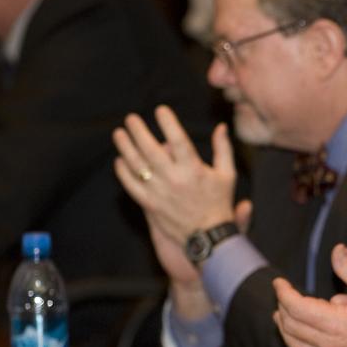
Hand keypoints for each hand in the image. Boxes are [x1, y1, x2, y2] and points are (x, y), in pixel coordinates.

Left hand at [112, 105, 236, 246]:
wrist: (209, 236)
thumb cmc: (219, 203)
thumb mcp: (227, 174)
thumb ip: (223, 148)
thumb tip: (221, 127)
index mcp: (193, 169)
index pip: (178, 140)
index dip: (168, 123)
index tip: (160, 110)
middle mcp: (174, 179)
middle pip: (150, 150)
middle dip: (138, 131)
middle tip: (131, 119)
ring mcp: (160, 192)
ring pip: (137, 166)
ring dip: (125, 148)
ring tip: (119, 134)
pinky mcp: (151, 204)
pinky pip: (132, 186)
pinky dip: (123, 173)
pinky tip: (120, 161)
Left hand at [272, 245, 346, 346]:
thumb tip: (336, 250)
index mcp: (338, 323)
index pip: (296, 306)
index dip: (283, 292)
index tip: (279, 283)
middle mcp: (330, 346)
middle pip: (291, 326)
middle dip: (282, 308)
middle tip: (282, 297)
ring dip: (285, 330)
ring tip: (282, 317)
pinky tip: (298, 343)